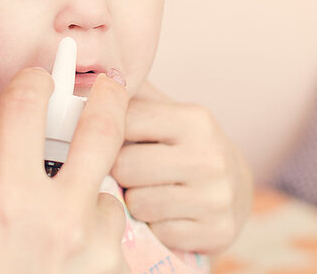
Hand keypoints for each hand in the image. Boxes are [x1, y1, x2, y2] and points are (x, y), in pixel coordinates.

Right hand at [0, 68, 129, 273]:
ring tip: (60, 233)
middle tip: (111, 87)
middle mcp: (59, 219)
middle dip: (107, 99)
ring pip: (106, 193)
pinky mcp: (117, 272)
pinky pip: (110, 235)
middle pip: (101, 132)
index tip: (37, 79)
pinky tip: (69, 260)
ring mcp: (96, 248)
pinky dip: (93, 236)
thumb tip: (6, 169)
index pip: (25, 109)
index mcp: (7, 201)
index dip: (31, 83)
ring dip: (86, 199)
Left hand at [112, 81, 252, 253]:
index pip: (121, 122)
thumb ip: (127, 97)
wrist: (234, 186)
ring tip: (148, 190)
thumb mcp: (163, 112)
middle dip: (118, 171)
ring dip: (134, 200)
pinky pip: (157, 233)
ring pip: (137, 203)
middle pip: (124, 167)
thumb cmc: (182, 144)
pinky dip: (155, 227)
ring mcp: (217, 197)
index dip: (108, 134)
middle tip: (129, 171)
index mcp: (194, 119)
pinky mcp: (218, 232)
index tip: (113, 139)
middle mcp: (210, 156)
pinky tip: (166, 213)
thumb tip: (81, 83)